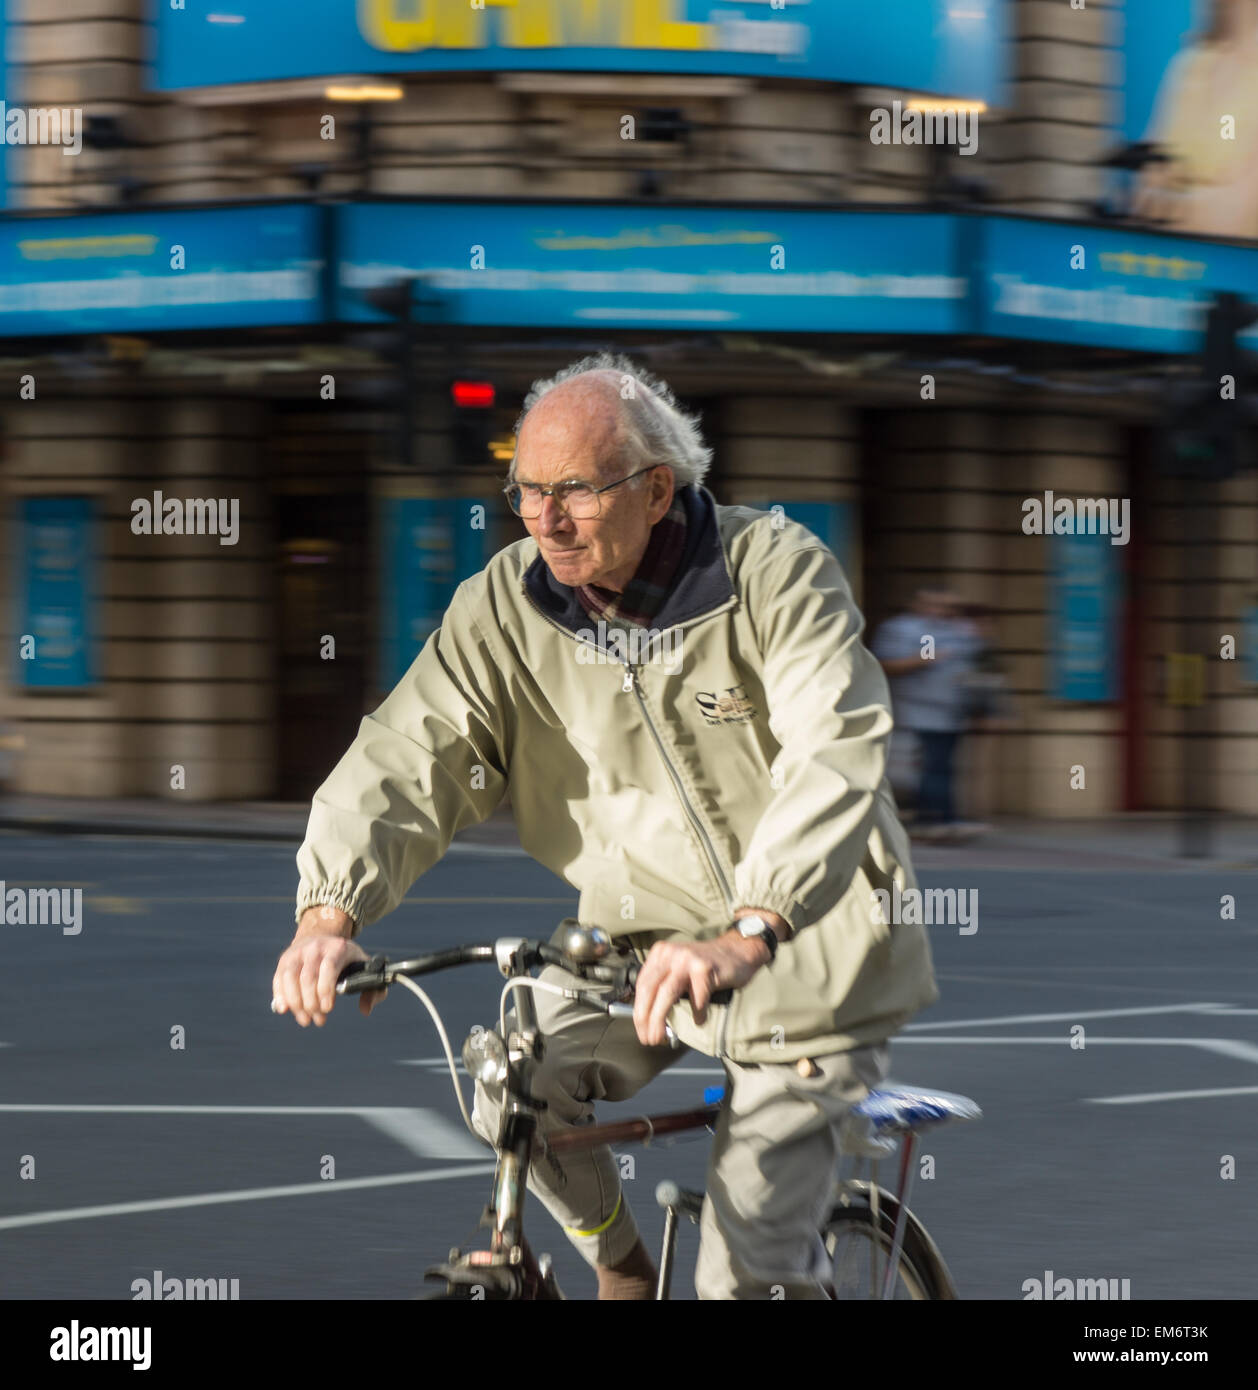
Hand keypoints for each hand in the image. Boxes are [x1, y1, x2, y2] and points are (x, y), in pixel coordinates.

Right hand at [272, 905, 383, 1026]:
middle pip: (308, 978)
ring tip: (305, 1019)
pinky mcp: (285, 959)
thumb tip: (365, 1010)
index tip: (328, 1009)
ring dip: (296, 1004)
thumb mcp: (364, 967)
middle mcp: (316, 947)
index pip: (329, 968)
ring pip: (290, 979)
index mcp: (338, 948)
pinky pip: (278, 979)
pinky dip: (280, 996)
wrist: (322, 936)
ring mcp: (298, 952)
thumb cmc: (346, 959)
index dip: (326, 990)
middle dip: (311, 1003)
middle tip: (318, 1019)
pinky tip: (284, 1009)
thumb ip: (374, 990)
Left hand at [632, 932, 768, 1046]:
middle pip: (650, 989)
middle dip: (645, 1018)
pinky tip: (699, 1020)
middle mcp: (671, 954)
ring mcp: (687, 959)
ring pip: (667, 993)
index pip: (642, 984)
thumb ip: (664, 986)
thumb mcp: (679, 970)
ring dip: (660, 1019)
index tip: (641, 1029)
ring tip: (661, 1038)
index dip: (638, 1010)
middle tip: (648, 1038)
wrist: (738, 950)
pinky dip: (697, 1013)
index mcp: (661, 954)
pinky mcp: (705, 967)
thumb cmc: (707, 966)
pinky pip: (697, 998)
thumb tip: (649, 1019)